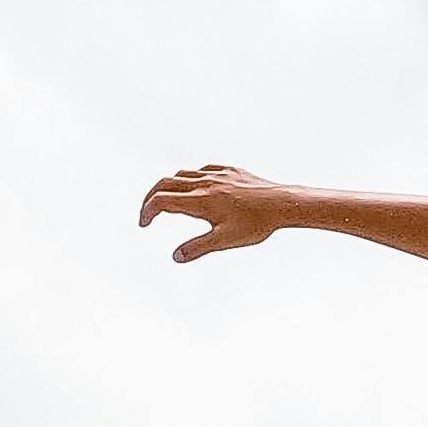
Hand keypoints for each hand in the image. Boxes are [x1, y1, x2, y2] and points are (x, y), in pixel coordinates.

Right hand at [138, 161, 291, 262]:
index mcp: (200, 201)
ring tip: (169, 202)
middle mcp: (205, 183)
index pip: (161, 201)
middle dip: (151, 197)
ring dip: (169, 187)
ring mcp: (218, 174)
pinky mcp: (230, 170)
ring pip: (182, 174)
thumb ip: (198, 248)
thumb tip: (176, 256)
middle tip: (148, 212)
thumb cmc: (257, 224)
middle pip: (165, 183)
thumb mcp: (225, 240)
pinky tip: (197, 187)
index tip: (144, 223)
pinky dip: (191, 178)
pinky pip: (202, 170)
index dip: (147, 212)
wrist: (283, 203)